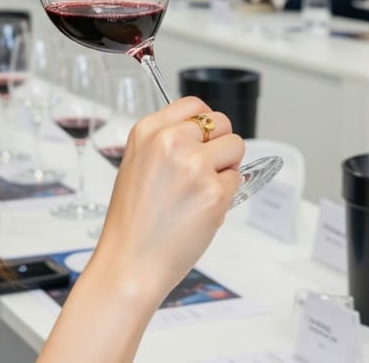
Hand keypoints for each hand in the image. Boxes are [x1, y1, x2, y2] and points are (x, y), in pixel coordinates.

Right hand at [89, 96, 242, 303]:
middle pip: (221, 122)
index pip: (194, 105)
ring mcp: (195, 165)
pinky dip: (226, 194)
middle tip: (204, 170)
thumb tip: (203, 134)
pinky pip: (238, 179)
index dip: (205, 123)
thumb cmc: (133, 222)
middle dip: (220, 144)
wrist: (131, 262)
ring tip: (202, 190)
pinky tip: (202, 210)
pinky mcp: (215, 191)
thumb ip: (165, 143)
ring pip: (236, 147)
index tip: (204, 138)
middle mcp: (170, 141)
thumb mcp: (136, 164)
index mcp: (147, 131)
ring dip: (227, 167)